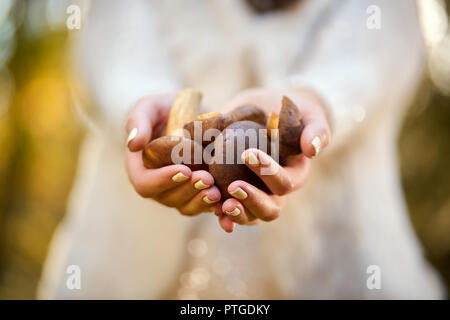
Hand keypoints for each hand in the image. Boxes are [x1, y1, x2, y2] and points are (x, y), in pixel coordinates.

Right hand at [126, 94, 221, 215]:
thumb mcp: (149, 107)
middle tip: (207, 178)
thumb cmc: (164, 109)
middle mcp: (158, 185)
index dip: (163, 180)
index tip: (184, 169)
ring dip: (202, 201)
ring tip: (217, 190)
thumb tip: (134, 145)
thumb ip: (138, 122)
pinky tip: (227, 200)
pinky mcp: (197, 193)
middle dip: (188, 190)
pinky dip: (215, 206)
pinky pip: (204, 206)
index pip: (145, 184)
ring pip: (186, 206)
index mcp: (140, 168)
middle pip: (168, 198)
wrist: (190, 113)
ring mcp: (177, 192)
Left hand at [215, 88, 330, 231]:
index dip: (269, 173)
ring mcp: (255, 193)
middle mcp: (275, 190)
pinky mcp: (235, 191)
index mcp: (294, 175)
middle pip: (269, 209)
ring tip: (218, 204)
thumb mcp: (308, 113)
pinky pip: (228, 207)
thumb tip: (312, 149)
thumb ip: (316, 129)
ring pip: (249, 215)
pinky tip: (207, 205)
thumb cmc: (290, 110)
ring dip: (235, 213)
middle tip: (233, 188)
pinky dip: (218, 210)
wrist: (266, 110)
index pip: (285, 182)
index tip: (248, 154)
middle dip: (252, 201)